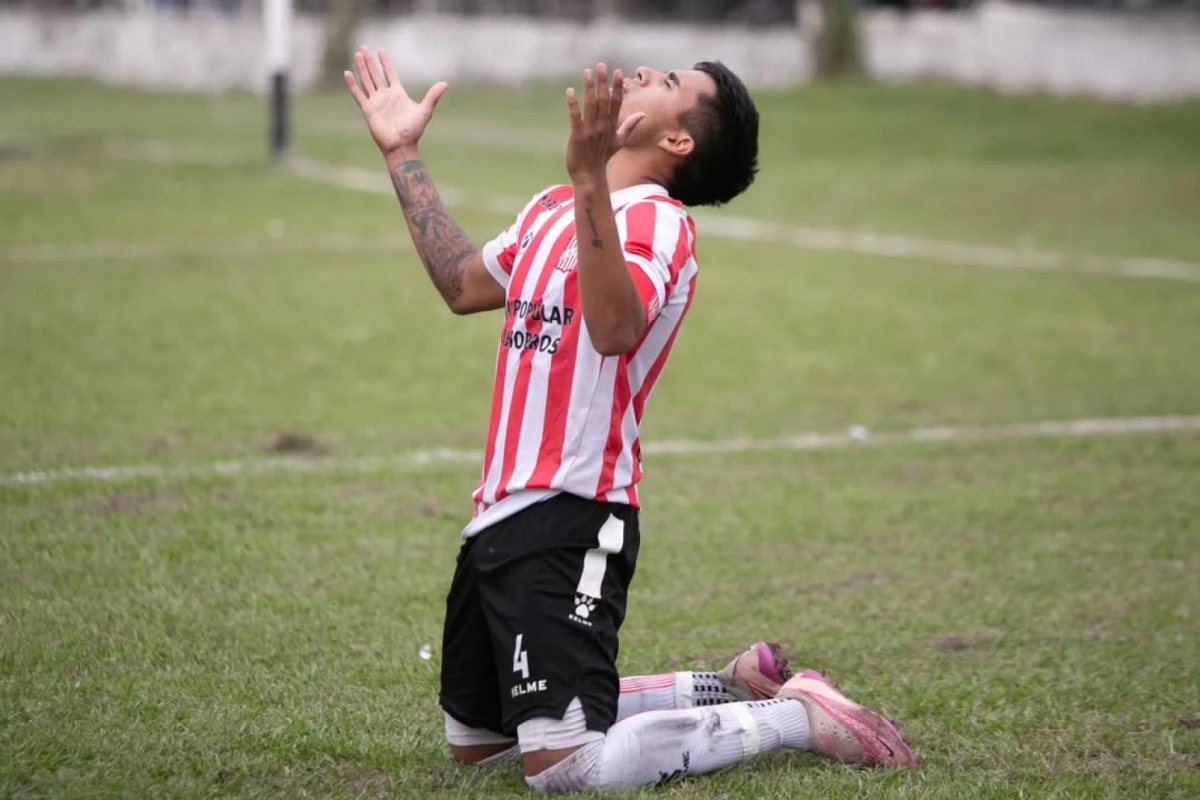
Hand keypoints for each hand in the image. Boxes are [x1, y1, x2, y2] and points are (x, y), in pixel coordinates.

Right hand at [344, 46, 446, 162]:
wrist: (401, 146)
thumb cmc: (413, 131)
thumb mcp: (425, 111)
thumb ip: (433, 96)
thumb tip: (445, 83)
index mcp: (398, 94)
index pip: (390, 73)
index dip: (386, 62)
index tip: (381, 50)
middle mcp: (385, 96)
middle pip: (376, 74)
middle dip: (370, 61)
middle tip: (364, 47)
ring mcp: (376, 102)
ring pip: (367, 81)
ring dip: (362, 68)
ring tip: (357, 54)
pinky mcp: (368, 110)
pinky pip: (358, 94)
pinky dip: (352, 84)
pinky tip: (347, 73)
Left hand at [565, 64, 644, 182]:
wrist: (590, 175)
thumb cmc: (603, 157)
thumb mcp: (619, 141)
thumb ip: (630, 126)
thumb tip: (643, 114)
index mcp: (612, 126)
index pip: (616, 102)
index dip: (617, 86)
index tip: (618, 71)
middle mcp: (603, 126)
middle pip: (604, 100)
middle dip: (603, 82)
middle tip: (601, 65)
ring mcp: (590, 130)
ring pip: (591, 105)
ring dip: (589, 88)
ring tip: (587, 72)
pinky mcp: (577, 135)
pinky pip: (576, 117)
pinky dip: (573, 104)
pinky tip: (570, 91)